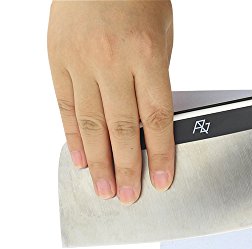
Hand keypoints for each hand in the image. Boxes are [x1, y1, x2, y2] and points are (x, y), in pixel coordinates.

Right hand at [48, 0, 174, 203]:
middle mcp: (112, 62)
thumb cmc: (139, 0)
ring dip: (99, 162)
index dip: (161, 156)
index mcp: (146, 57)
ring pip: (91, 124)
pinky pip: (64, 106)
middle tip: (128, 195)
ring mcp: (81, 61)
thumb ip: (155, 83)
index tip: (162, 181)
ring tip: (104, 188)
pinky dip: (72, 136)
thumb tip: (151, 126)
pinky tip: (80, 160)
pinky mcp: (57, 59)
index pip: (157, 120)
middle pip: (123, 129)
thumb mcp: (162, 40)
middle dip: (127, 168)